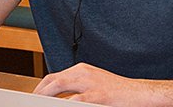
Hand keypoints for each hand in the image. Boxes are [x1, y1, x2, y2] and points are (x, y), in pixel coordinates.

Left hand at [34, 63, 162, 106]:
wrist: (140, 93)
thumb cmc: (118, 91)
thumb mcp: (94, 84)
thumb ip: (77, 87)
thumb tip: (60, 98)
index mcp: (82, 69)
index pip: (54, 77)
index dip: (42, 87)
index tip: (35, 96)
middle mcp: (84, 73)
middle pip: (53, 80)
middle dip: (39, 92)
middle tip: (32, 101)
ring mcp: (90, 83)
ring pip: (59, 86)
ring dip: (46, 97)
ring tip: (38, 104)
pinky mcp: (98, 95)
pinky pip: (75, 101)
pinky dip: (64, 105)